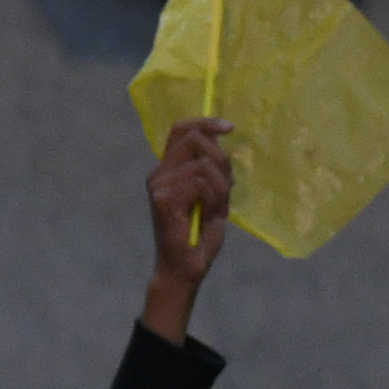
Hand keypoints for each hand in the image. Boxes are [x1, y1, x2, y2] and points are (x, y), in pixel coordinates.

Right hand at [141, 118, 232, 343]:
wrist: (186, 266)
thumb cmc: (200, 234)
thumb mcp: (214, 195)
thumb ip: (214, 170)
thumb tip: (222, 141)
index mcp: (170, 169)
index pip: (181, 130)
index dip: (205, 122)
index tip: (229, 127)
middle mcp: (159, 173)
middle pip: (193, 138)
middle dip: (221, 158)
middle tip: (226, 186)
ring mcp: (158, 185)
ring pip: (203, 164)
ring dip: (221, 187)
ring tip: (215, 207)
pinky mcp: (162, 199)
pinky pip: (201, 183)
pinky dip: (214, 199)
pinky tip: (207, 214)